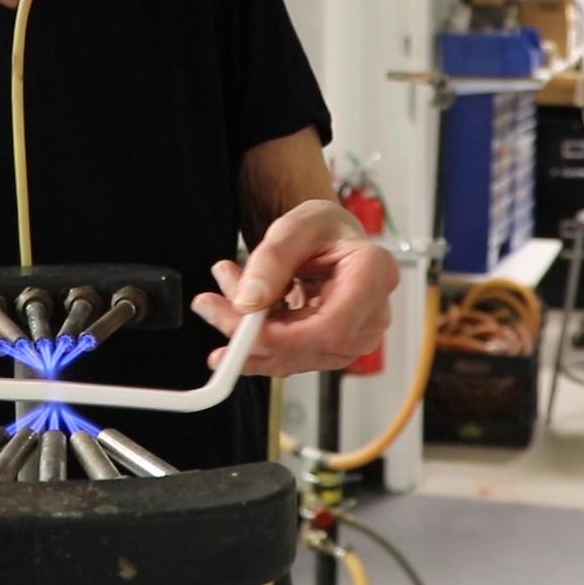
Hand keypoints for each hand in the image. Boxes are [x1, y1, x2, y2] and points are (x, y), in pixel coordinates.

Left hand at [190, 200, 398, 376]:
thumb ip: (271, 260)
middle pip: (309, 346)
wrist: (330, 239)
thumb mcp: (295, 226)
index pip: (332, 327)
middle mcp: (372, 315)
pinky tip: (232, 317)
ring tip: (219, 297)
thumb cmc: (324, 229)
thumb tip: (248, 301)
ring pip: (293, 357)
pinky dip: (254, 341)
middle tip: (210, 305)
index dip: (283, 337)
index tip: (240, 326)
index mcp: (373, 275)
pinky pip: (289, 358)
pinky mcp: (332, 349)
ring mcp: (355, 338)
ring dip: (247, 336)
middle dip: (251, 335)